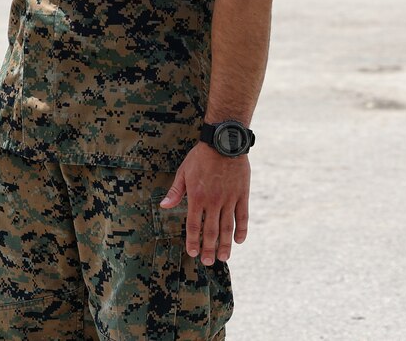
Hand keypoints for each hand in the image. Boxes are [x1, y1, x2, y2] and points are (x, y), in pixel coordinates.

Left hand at [161, 143, 249, 265]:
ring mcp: (229, 199)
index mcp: (197, 197)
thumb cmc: (200, 157)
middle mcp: (213, 201)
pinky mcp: (242, 195)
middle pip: (211, 231)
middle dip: (209, 248)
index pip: (194, 225)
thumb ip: (175, 192)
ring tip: (223, 258)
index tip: (193, 253)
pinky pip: (242, 217)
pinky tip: (239, 241)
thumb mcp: (183, 172)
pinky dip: (241, 230)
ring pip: (227, 227)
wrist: (223, 143)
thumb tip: (163, 206)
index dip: (193, 241)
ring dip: (225, 244)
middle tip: (208, 262)